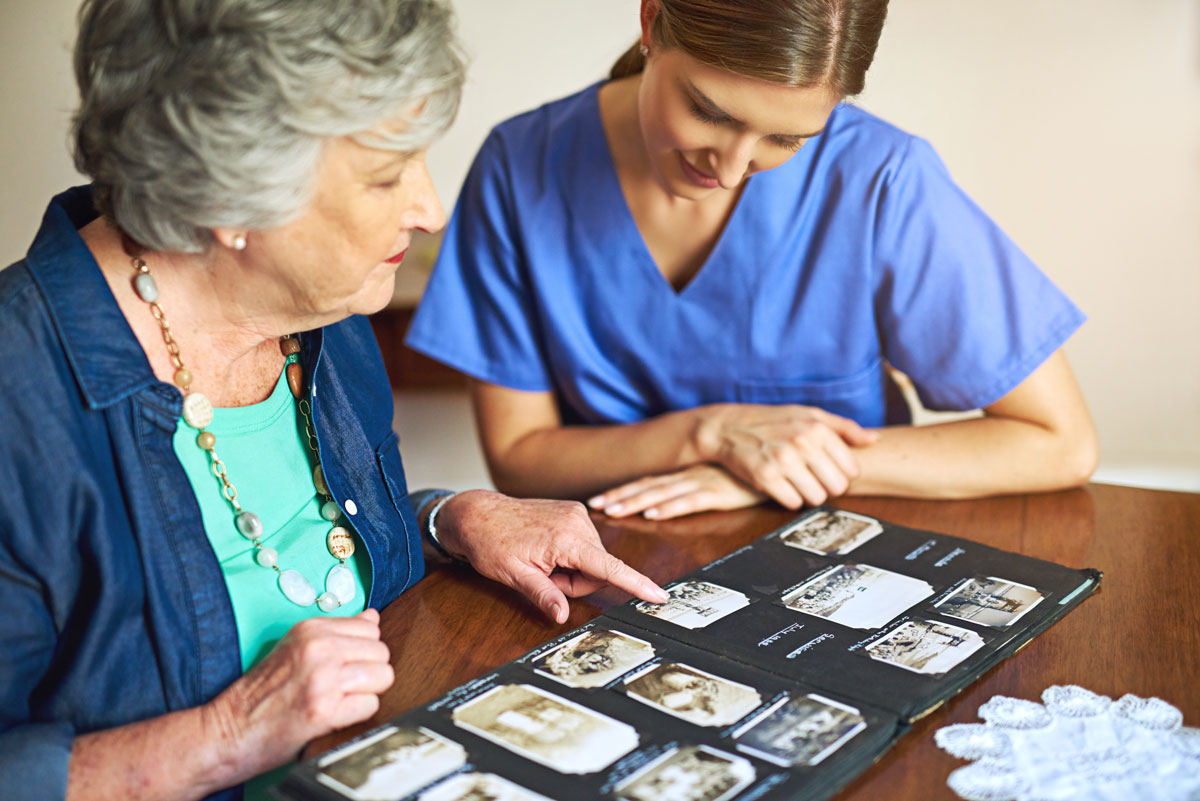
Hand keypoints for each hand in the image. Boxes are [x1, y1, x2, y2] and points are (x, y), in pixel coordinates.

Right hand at [207, 610, 392, 779]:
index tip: (344, 667)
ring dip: (366, 693)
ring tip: (339, 701)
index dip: (362, 653)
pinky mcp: (324, 709)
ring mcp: (323, 677)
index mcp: (311, 629)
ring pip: (383, 677)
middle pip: (381, 653)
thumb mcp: (295, 648)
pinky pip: (371, 705)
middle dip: (369, 673)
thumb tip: (373, 616)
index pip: (371, 630)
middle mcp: (319, 647)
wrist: (226, 731)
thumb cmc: (262, 693)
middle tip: (342, 689)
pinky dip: (357, 715)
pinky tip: (333, 717)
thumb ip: (337, 631)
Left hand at [434, 489, 668, 623]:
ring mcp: (576, 514)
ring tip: (539, 562)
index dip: (636, 584)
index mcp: (565, 539)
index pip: (609, 567)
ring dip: (570, 570)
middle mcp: (577, 522)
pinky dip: (568, 555)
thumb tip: (562, 616)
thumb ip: (543, 595)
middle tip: (543, 578)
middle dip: (574, 582)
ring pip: (590, 559)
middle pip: (597, 570)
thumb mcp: (513, 574)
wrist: (477, 513)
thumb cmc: (491, 542)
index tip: (659, 596)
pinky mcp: (573, 512)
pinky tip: (544, 551)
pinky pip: (582, 545)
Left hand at [589, 464, 764, 519]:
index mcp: (690, 474)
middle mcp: (691, 476)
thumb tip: (687, 499)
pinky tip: (653, 514)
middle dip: (620, 497)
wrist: (783, 460)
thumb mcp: (724, 480)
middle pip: (648, 487)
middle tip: (595, 505)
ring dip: (635, 502)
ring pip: (662, 494)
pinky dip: (670, 507)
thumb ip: (707, 487)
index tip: (602, 499)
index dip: (626, 491)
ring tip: (612, 510)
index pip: (651, 483)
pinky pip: (690, 501)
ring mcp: (704, 483)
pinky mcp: (720, 493)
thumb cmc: (755, 472)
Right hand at [694, 403, 878, 507]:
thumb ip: (844, 427)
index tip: (829, 470)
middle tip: (814, 478)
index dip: (842, 473)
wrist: (728, 428)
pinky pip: (793, 503)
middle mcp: (802, 443)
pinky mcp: (765, 478)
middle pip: (837, 487)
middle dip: (828, 486)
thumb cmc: (773, 421)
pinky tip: (783, 486)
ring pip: (817, 498)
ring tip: (799, 482)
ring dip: (810, 494)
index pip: (851, 469)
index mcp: (817, 428)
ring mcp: (783, 461)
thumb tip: (875, 439)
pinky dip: (790, 498)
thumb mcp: (809, 414)